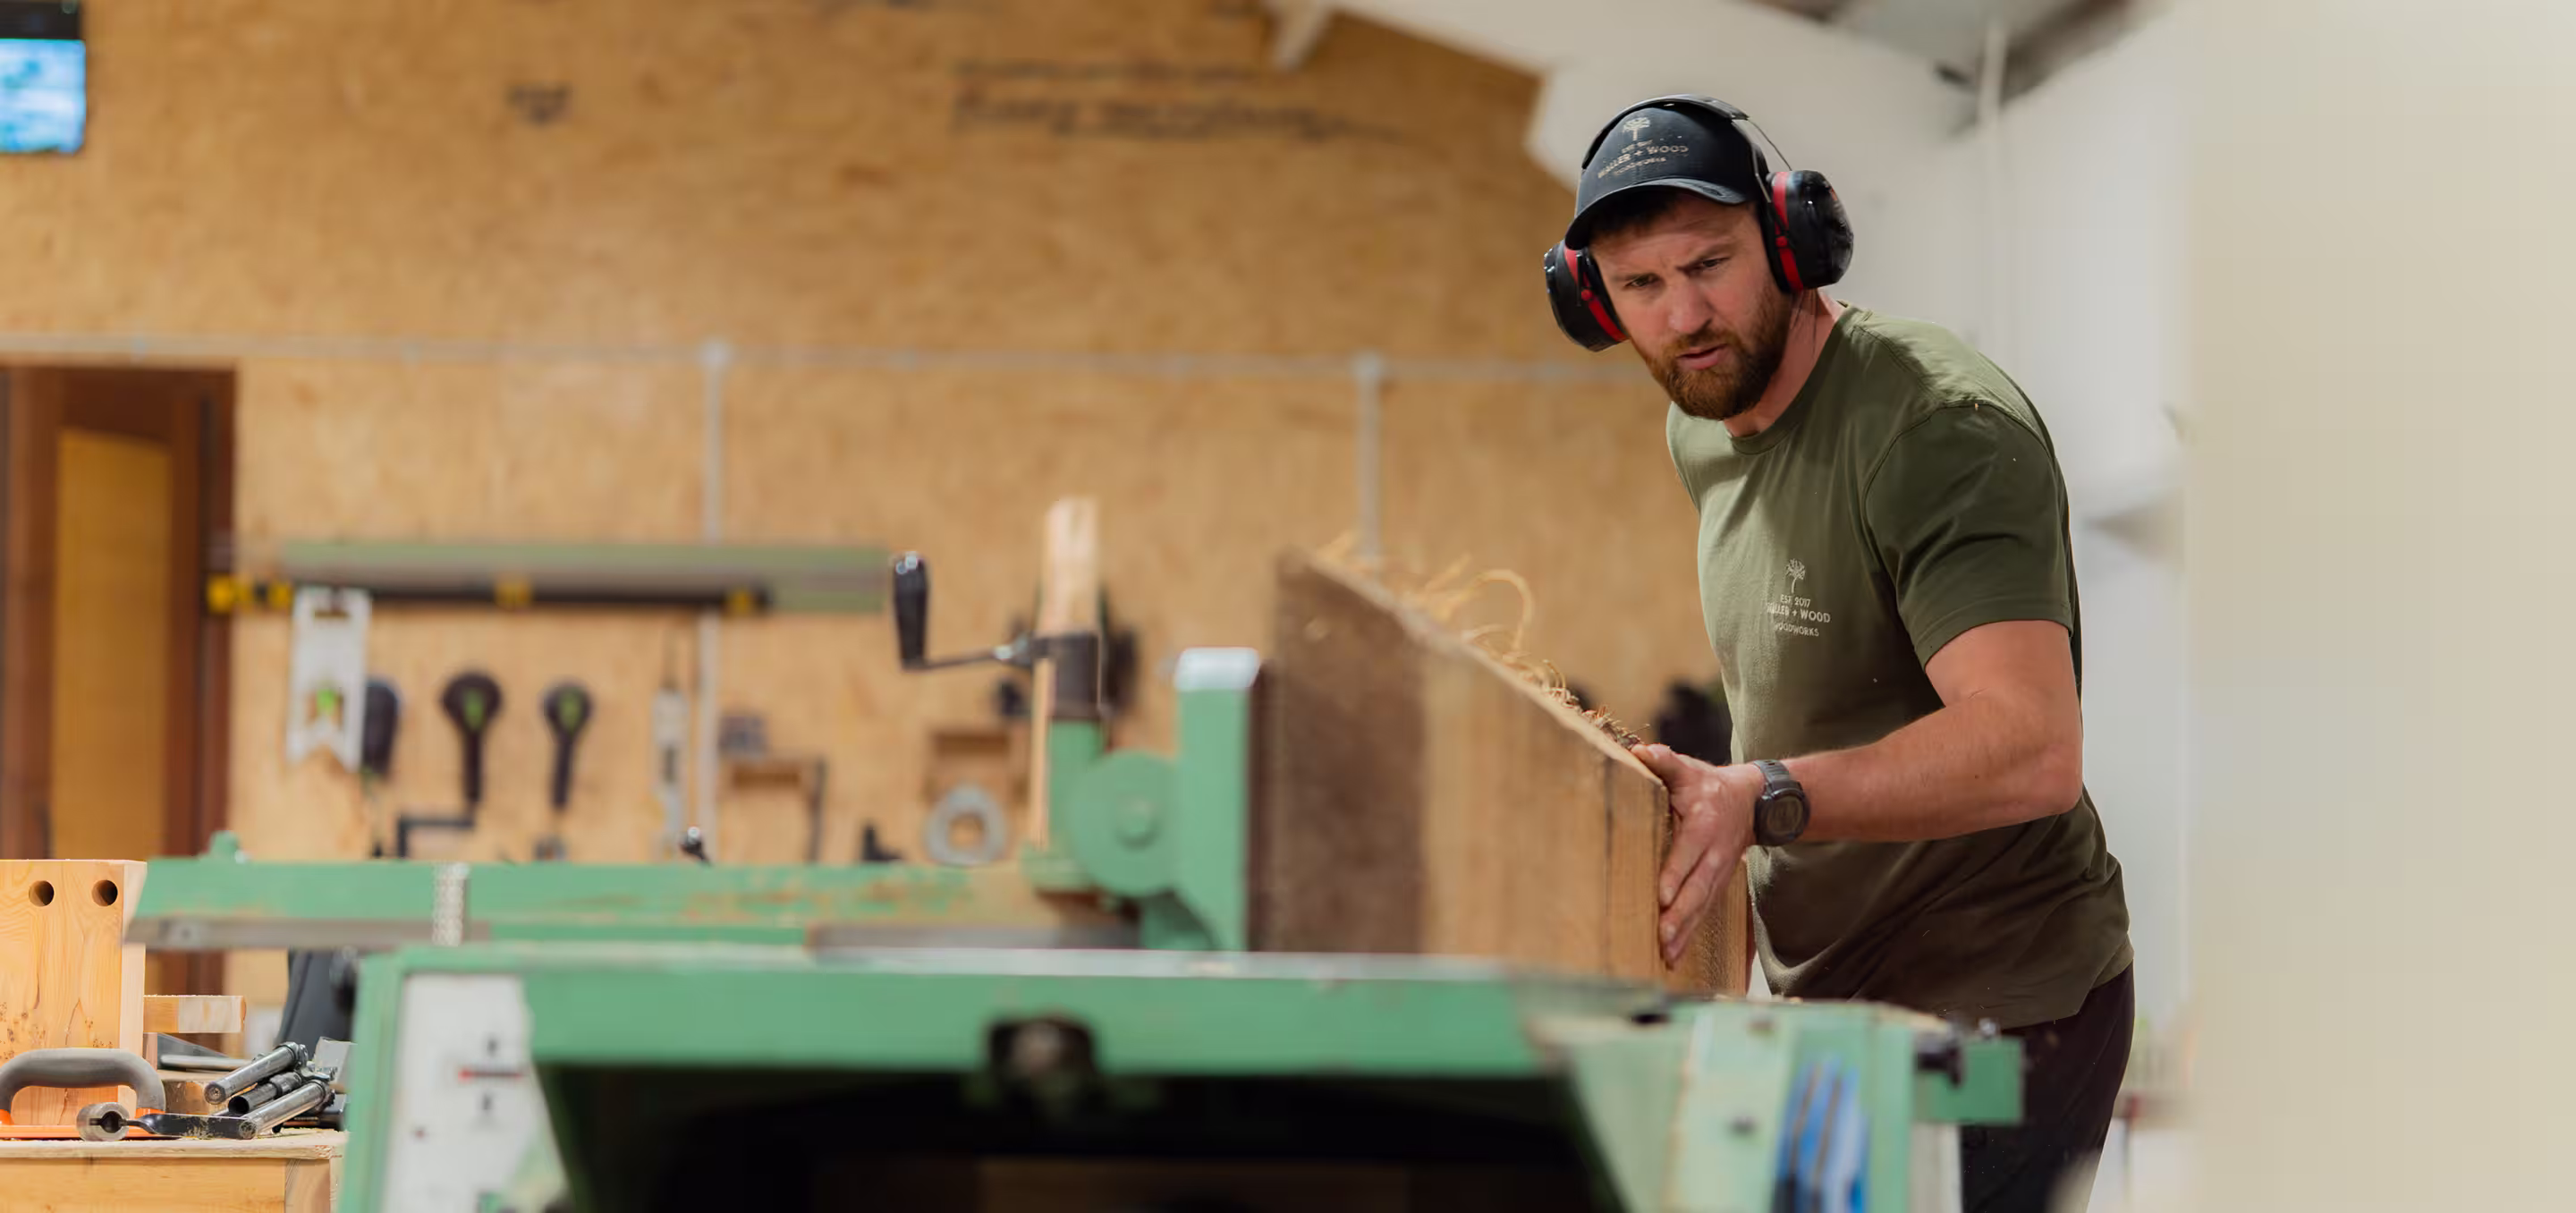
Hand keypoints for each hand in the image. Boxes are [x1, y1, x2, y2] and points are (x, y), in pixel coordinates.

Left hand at [1630, 744, 1759, 967]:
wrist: (1751, 803)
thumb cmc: (1708, 785)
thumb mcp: (1688, 770)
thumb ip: (1665, 761)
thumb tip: (1641, 751)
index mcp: (1703, 826)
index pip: (1687, 853)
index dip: (1675, 875)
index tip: (1661, 896)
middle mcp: (1713, 856)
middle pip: (1696, 889)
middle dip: (1679, 914)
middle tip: (1661, 935)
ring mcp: (1717, 875)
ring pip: (1701, 906)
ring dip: (1685, 931)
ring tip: (1666, 953)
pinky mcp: (1715, 887)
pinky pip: (1703, 914)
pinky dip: (1690, 936)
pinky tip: (1673, 957)